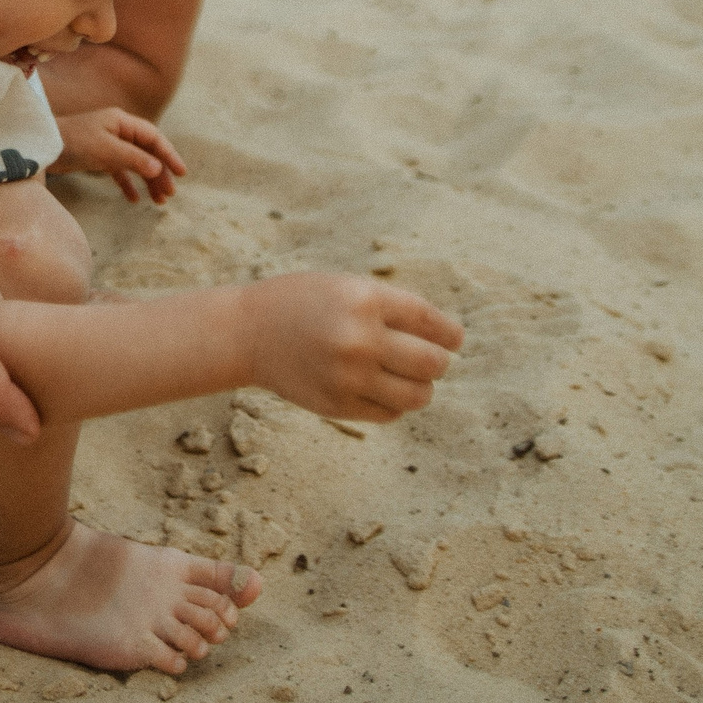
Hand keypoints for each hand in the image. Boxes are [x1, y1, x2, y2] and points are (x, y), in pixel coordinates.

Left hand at [49, 107, 186, 202]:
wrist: (42, 147)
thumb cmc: (74, 142)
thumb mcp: (106, 150)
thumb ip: (133, 159)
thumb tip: (158, 170)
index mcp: (123, 122)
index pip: (154, 138)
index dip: (169, 154)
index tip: (181, 173)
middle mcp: (118, 131)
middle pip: (147, 152)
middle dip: (161, 173)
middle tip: (170, 194)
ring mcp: (109, 144)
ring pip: (136, 163)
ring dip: (148, 181)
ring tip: (158, 201)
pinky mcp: (98, 157)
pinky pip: (119, 171)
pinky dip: (127, 184)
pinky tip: (133, 199)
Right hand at [240, 273, 463, 422]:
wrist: (248, 332)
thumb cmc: (304, 303)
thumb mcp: (347, 288)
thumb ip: (392, 309)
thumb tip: (445, 342)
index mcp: (365, 300)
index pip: (431, 323)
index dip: (451, 334)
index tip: (455, 340)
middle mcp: (360, 339)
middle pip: (432, 363)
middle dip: (439, 363)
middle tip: (432, 360)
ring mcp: (348, 376)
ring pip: (417, 395)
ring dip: (422, 388)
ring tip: (410, 378)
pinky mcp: (338, 405)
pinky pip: (390, 413)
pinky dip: (395, 404)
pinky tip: (382, 389)